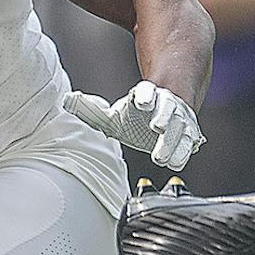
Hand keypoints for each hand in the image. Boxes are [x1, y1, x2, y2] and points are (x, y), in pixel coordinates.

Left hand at [65, 79, 204, 169]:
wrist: (163, 114)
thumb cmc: (136, 115)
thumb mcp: (113, 114)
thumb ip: (92, 111)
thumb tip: (66, 100)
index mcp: (146, 96)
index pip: (147, 92)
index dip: (145, 96)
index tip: (142, 102)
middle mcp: (166, 105)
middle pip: (167, 110)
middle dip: (164, 117)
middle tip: (157, 127)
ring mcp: (179, 120)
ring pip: (179, 127)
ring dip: (173, 141)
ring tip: (161, 156)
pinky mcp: (188, 134)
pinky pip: (188, 143)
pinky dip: (183, 152)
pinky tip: (176, 162)